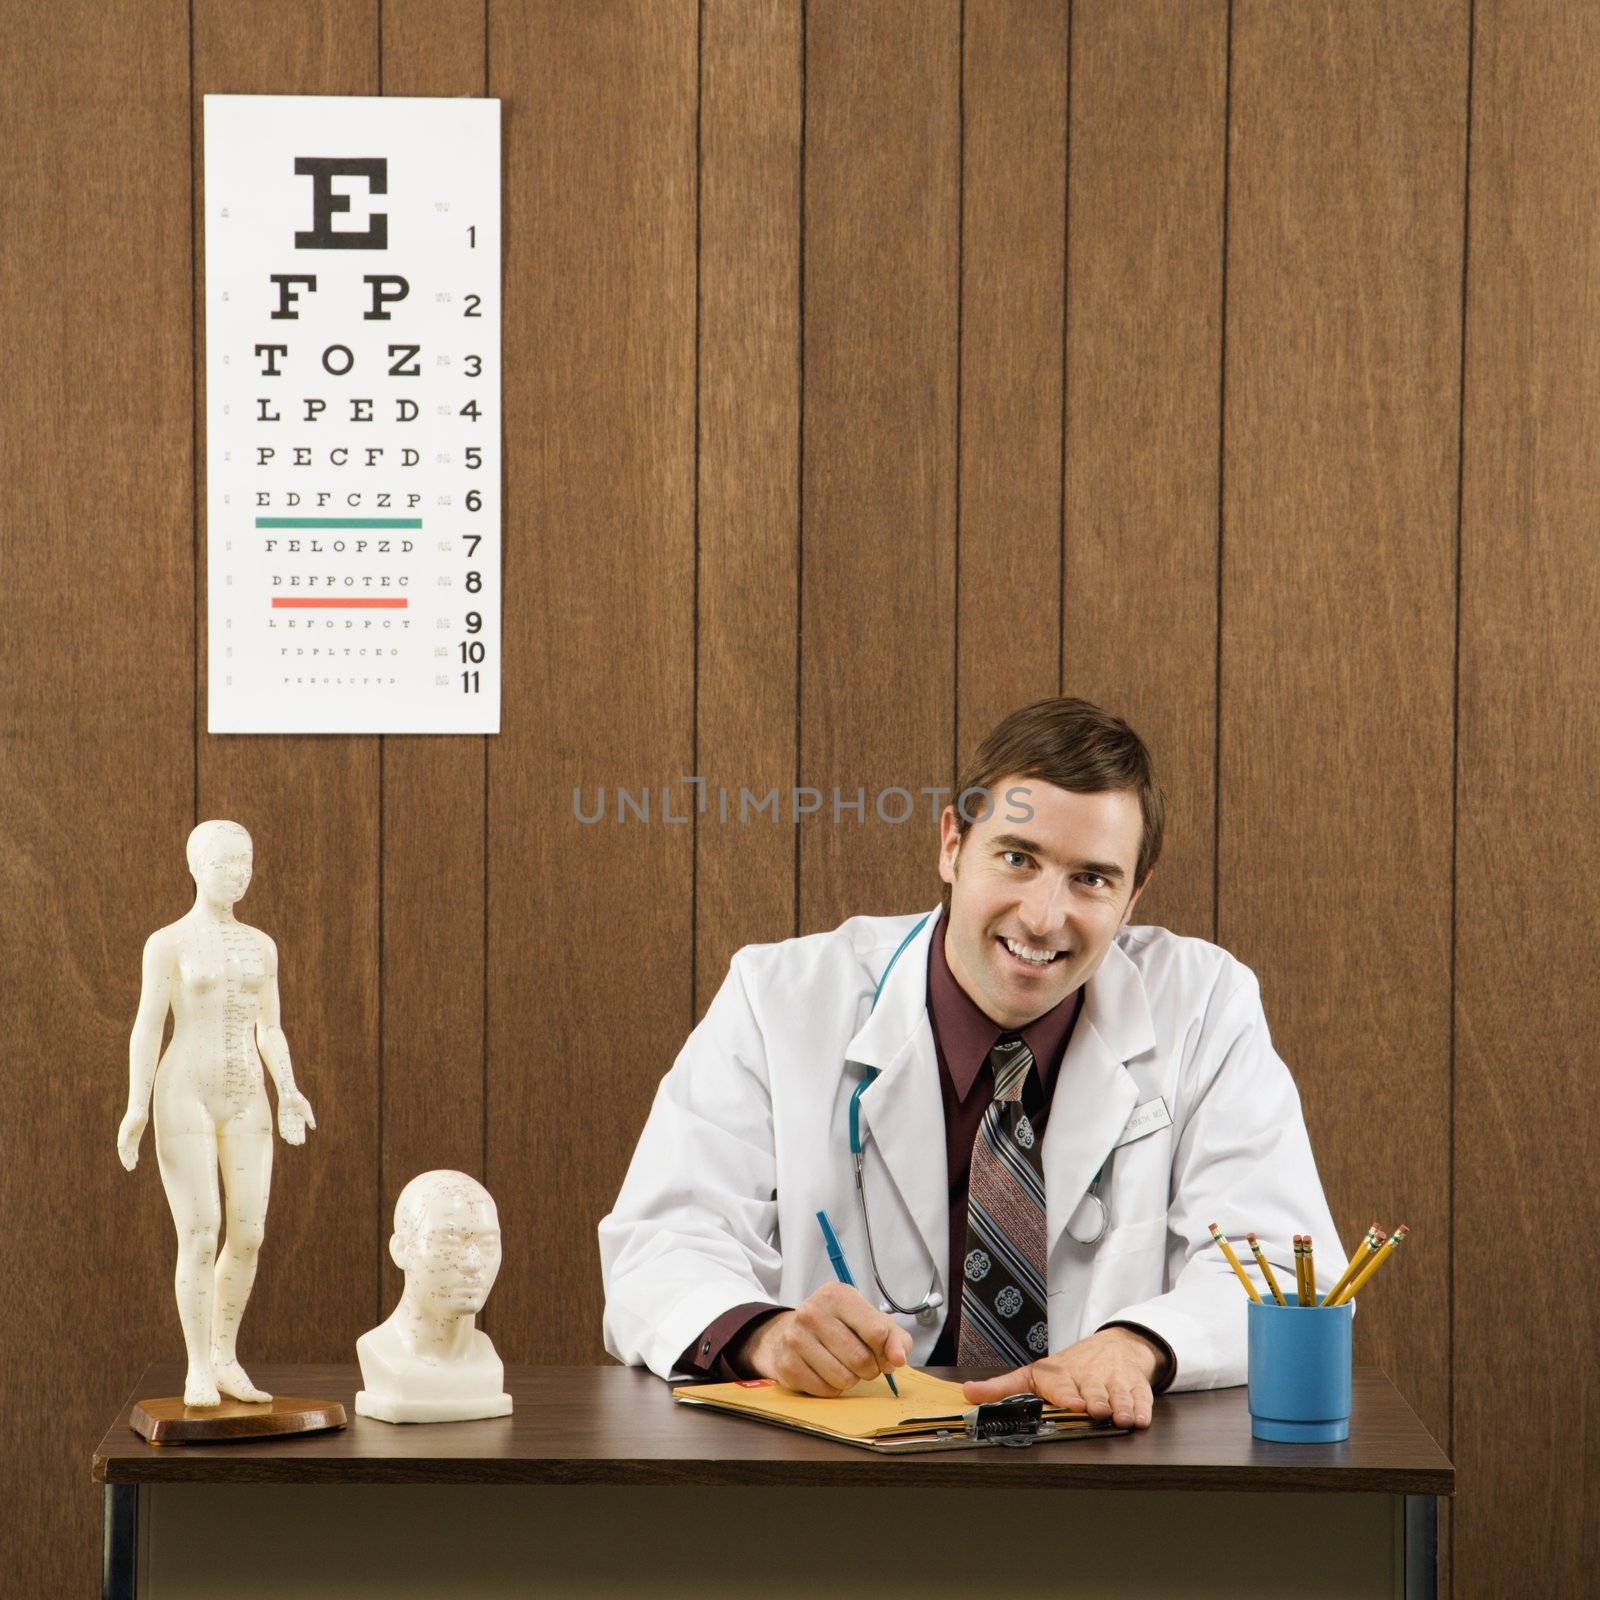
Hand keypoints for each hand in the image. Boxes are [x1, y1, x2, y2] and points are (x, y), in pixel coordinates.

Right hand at [116, 1108, 146, 1170]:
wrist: (139, 1110)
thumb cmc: (133, 1118)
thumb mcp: (128, 1128)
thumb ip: (124, 1137)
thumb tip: (120, 1147)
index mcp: (122, 1137)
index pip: (122, 1151)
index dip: (124, 1158)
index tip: (127, 1165)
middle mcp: (125, 1139)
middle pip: (125, 1152)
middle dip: (127, 1160)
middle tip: (130, 1169)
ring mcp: (130, 1138)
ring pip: (130, 1151)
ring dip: (131, 1159)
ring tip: (132, 1167)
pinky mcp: (136, 1137)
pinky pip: (134, 1147)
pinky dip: (135, 1153)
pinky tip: (136, 1159)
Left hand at [277, 1089, 315, 1144]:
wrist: (289, 1093)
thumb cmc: (299, 1100)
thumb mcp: (306, 1109)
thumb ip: (309, 1118)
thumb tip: (314, 1128)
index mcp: (300, 1118)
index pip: (301, 1129)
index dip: (301, 1136)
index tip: (301, 1142)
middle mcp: (293, 1120)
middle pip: (294, 1131)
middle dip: (295, 1137)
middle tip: (295, 1143)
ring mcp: (287, 1119)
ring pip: (288, 1129)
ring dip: (289, 1135)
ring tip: (290, 1141)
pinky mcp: (281, 1117)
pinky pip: (282, 1125)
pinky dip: (283, 1130)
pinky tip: (284, 1135)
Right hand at [736, 1282, 910, 1396]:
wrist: (791, 1334)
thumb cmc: (839, 1327)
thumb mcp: (870, 1321)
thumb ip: (894, 1338)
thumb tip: (898, 1359)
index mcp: (837, 1295)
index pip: (877, 1331)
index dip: (884, 1349)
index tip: (879, 1350)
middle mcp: (813, 1312)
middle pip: (861, 1358)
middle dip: (869, 1368)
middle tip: (862, 1362)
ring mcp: (796, 1338)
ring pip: (844, 1378)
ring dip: (851, 1379)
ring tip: (843, 1366)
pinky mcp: (788, 1364)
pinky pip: (826, 1390)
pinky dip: (833, 1388)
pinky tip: (826, 1373)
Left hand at [962, 1326, 1161, 1428]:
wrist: (1113, 1346)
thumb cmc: (1070, 1367)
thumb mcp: (1035, 1374)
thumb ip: (1003, 1388)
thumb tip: (967, 1393)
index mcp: (1062, 1375)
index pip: (1063, 1386)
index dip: (1067, 1396)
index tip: (1073, 1404)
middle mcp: (1089, 1377)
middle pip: (1094, 1391)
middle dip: (1097, 1401)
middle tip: (1098, 1411)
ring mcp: (1115, 1383)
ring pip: (1119, 1396)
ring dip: (1122, 1406)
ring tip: (1123, 1419)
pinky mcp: (1136, 1388)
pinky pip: (1142, 1398)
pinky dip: (1143, 1409)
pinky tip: (1142, 1420)